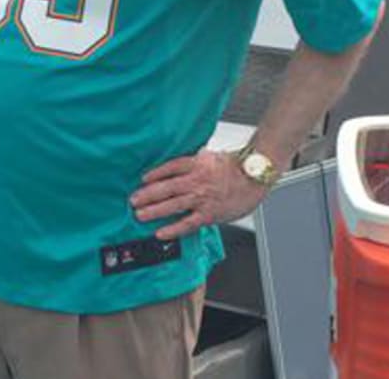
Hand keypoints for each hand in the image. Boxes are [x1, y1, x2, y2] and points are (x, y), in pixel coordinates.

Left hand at [130, 150, 270, 240]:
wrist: (255, 177)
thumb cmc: (237, 167)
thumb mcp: (212, 157)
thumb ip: (195, 161)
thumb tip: (180, 165)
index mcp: (196, 163)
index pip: (170, 167)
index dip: (155, 173)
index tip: (143, 179)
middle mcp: (196, 180)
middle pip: (166, 187)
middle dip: (147, 194)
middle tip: (133, 200)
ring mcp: (202, 198)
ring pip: (172, 205)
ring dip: (154, 210)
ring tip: (140, 214)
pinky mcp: (209, 214)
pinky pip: (187, 223)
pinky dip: (173, 228)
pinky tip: (161, 232)